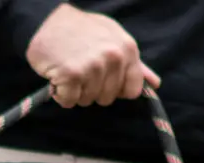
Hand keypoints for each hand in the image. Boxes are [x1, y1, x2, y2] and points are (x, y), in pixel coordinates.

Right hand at [26, 4, 159, 107]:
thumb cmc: (83, 30)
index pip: (132, 90)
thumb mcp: (114, 40)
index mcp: (128, 50)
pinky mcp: (71, 75)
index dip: (115, 89)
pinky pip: (68, 101)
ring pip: (87, 100)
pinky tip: (58, 76)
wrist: (48, 20)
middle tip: (81, 70)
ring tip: (69, 70)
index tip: (103, 79)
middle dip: (92, 90)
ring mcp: (93, 66)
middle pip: (107, 98)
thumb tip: (155, 84)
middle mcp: (113, 58)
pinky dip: (60, 94)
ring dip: (75, 91)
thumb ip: (134, 64)